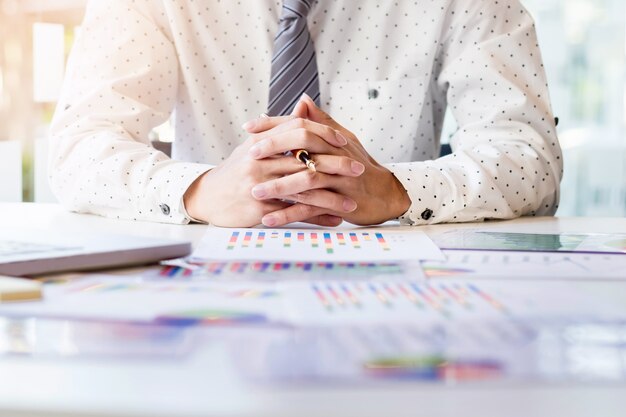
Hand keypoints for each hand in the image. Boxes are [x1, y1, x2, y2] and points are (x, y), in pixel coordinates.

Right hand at [183, 115, 355, 226]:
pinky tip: (334, 220)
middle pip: (306, 159)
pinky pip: (294, 213)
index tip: (344, 141)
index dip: (323, 133)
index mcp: (261, 143)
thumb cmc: (235, 170)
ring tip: (352, 202)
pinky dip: (317, 217)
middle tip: (359, 169)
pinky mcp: (260, 209)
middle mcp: (260, 161)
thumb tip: (304, 105)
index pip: (298, 129)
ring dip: (331, 196)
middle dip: (336, 165)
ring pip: (303, 188)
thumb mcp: (254, 145)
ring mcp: (260, 186)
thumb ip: (281, 127)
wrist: (206, 197)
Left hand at [245, 95, 411, 225]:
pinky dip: (289, 214)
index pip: (300, 126)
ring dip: (279, 187)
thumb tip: (302, 100)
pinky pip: (311, 209)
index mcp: (332, 141)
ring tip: (254, 192)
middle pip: (303, 148)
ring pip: (306, 180)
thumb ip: (321, 122)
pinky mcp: (340, 203)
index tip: (249, 127)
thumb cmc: (360, 165)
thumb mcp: (343, 140)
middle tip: (249, 156)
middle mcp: (336, 157)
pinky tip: (269, 218)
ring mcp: (338, 181)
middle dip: (275, 150)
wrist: (385, 194)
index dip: (274, 126)